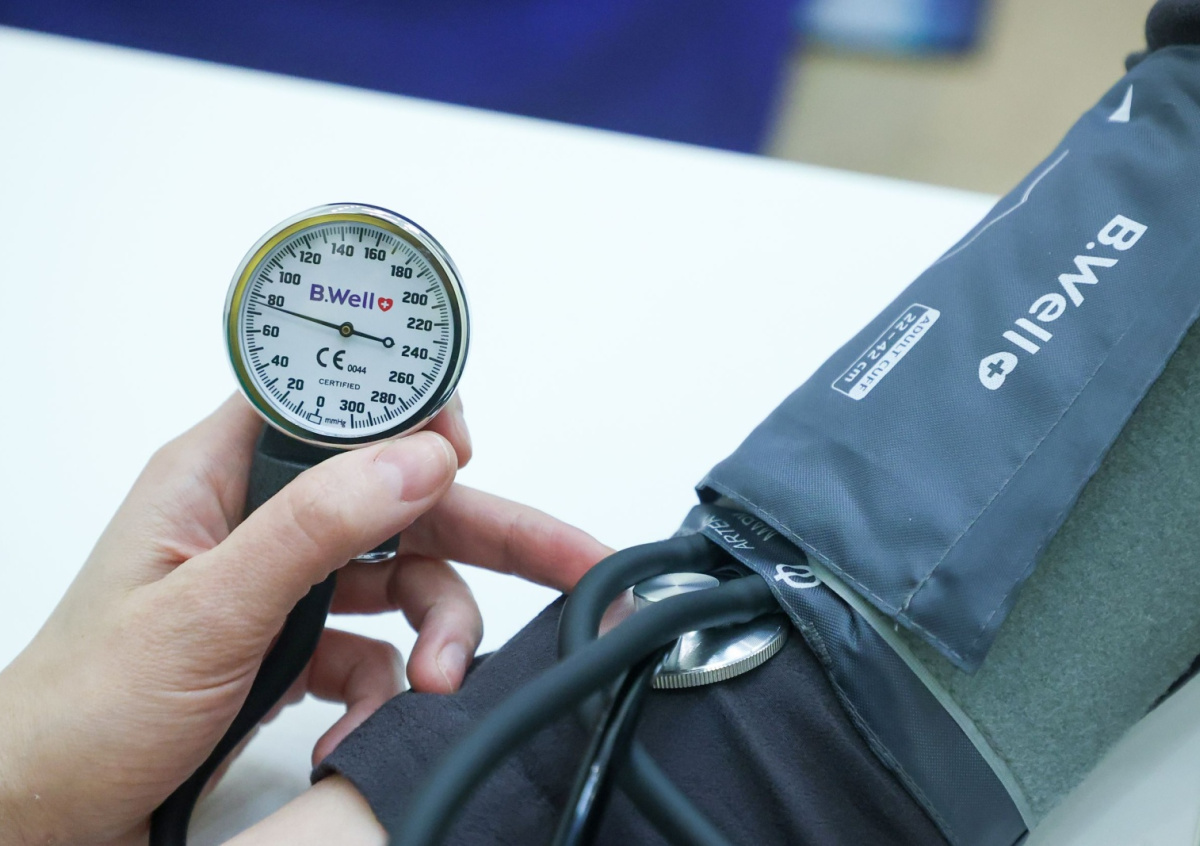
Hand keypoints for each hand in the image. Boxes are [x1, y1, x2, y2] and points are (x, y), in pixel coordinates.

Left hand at [0, 395, 609, 845]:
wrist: (42, 817)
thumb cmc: (77, 712)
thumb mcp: (205, 613)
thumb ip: (314, 528)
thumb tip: (414, 458)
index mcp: (222, 475)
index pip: (339, 405)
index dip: (414, 417)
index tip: (471, 453)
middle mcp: (260, 519)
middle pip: (400, 500)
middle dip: (490, 533)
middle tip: (570, 558)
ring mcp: (281, 583)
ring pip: (404, 579)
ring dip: (439, 632)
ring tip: (439, 682)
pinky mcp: (294, 642)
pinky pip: (378, 647)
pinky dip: (390, 687)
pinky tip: (365, 725)